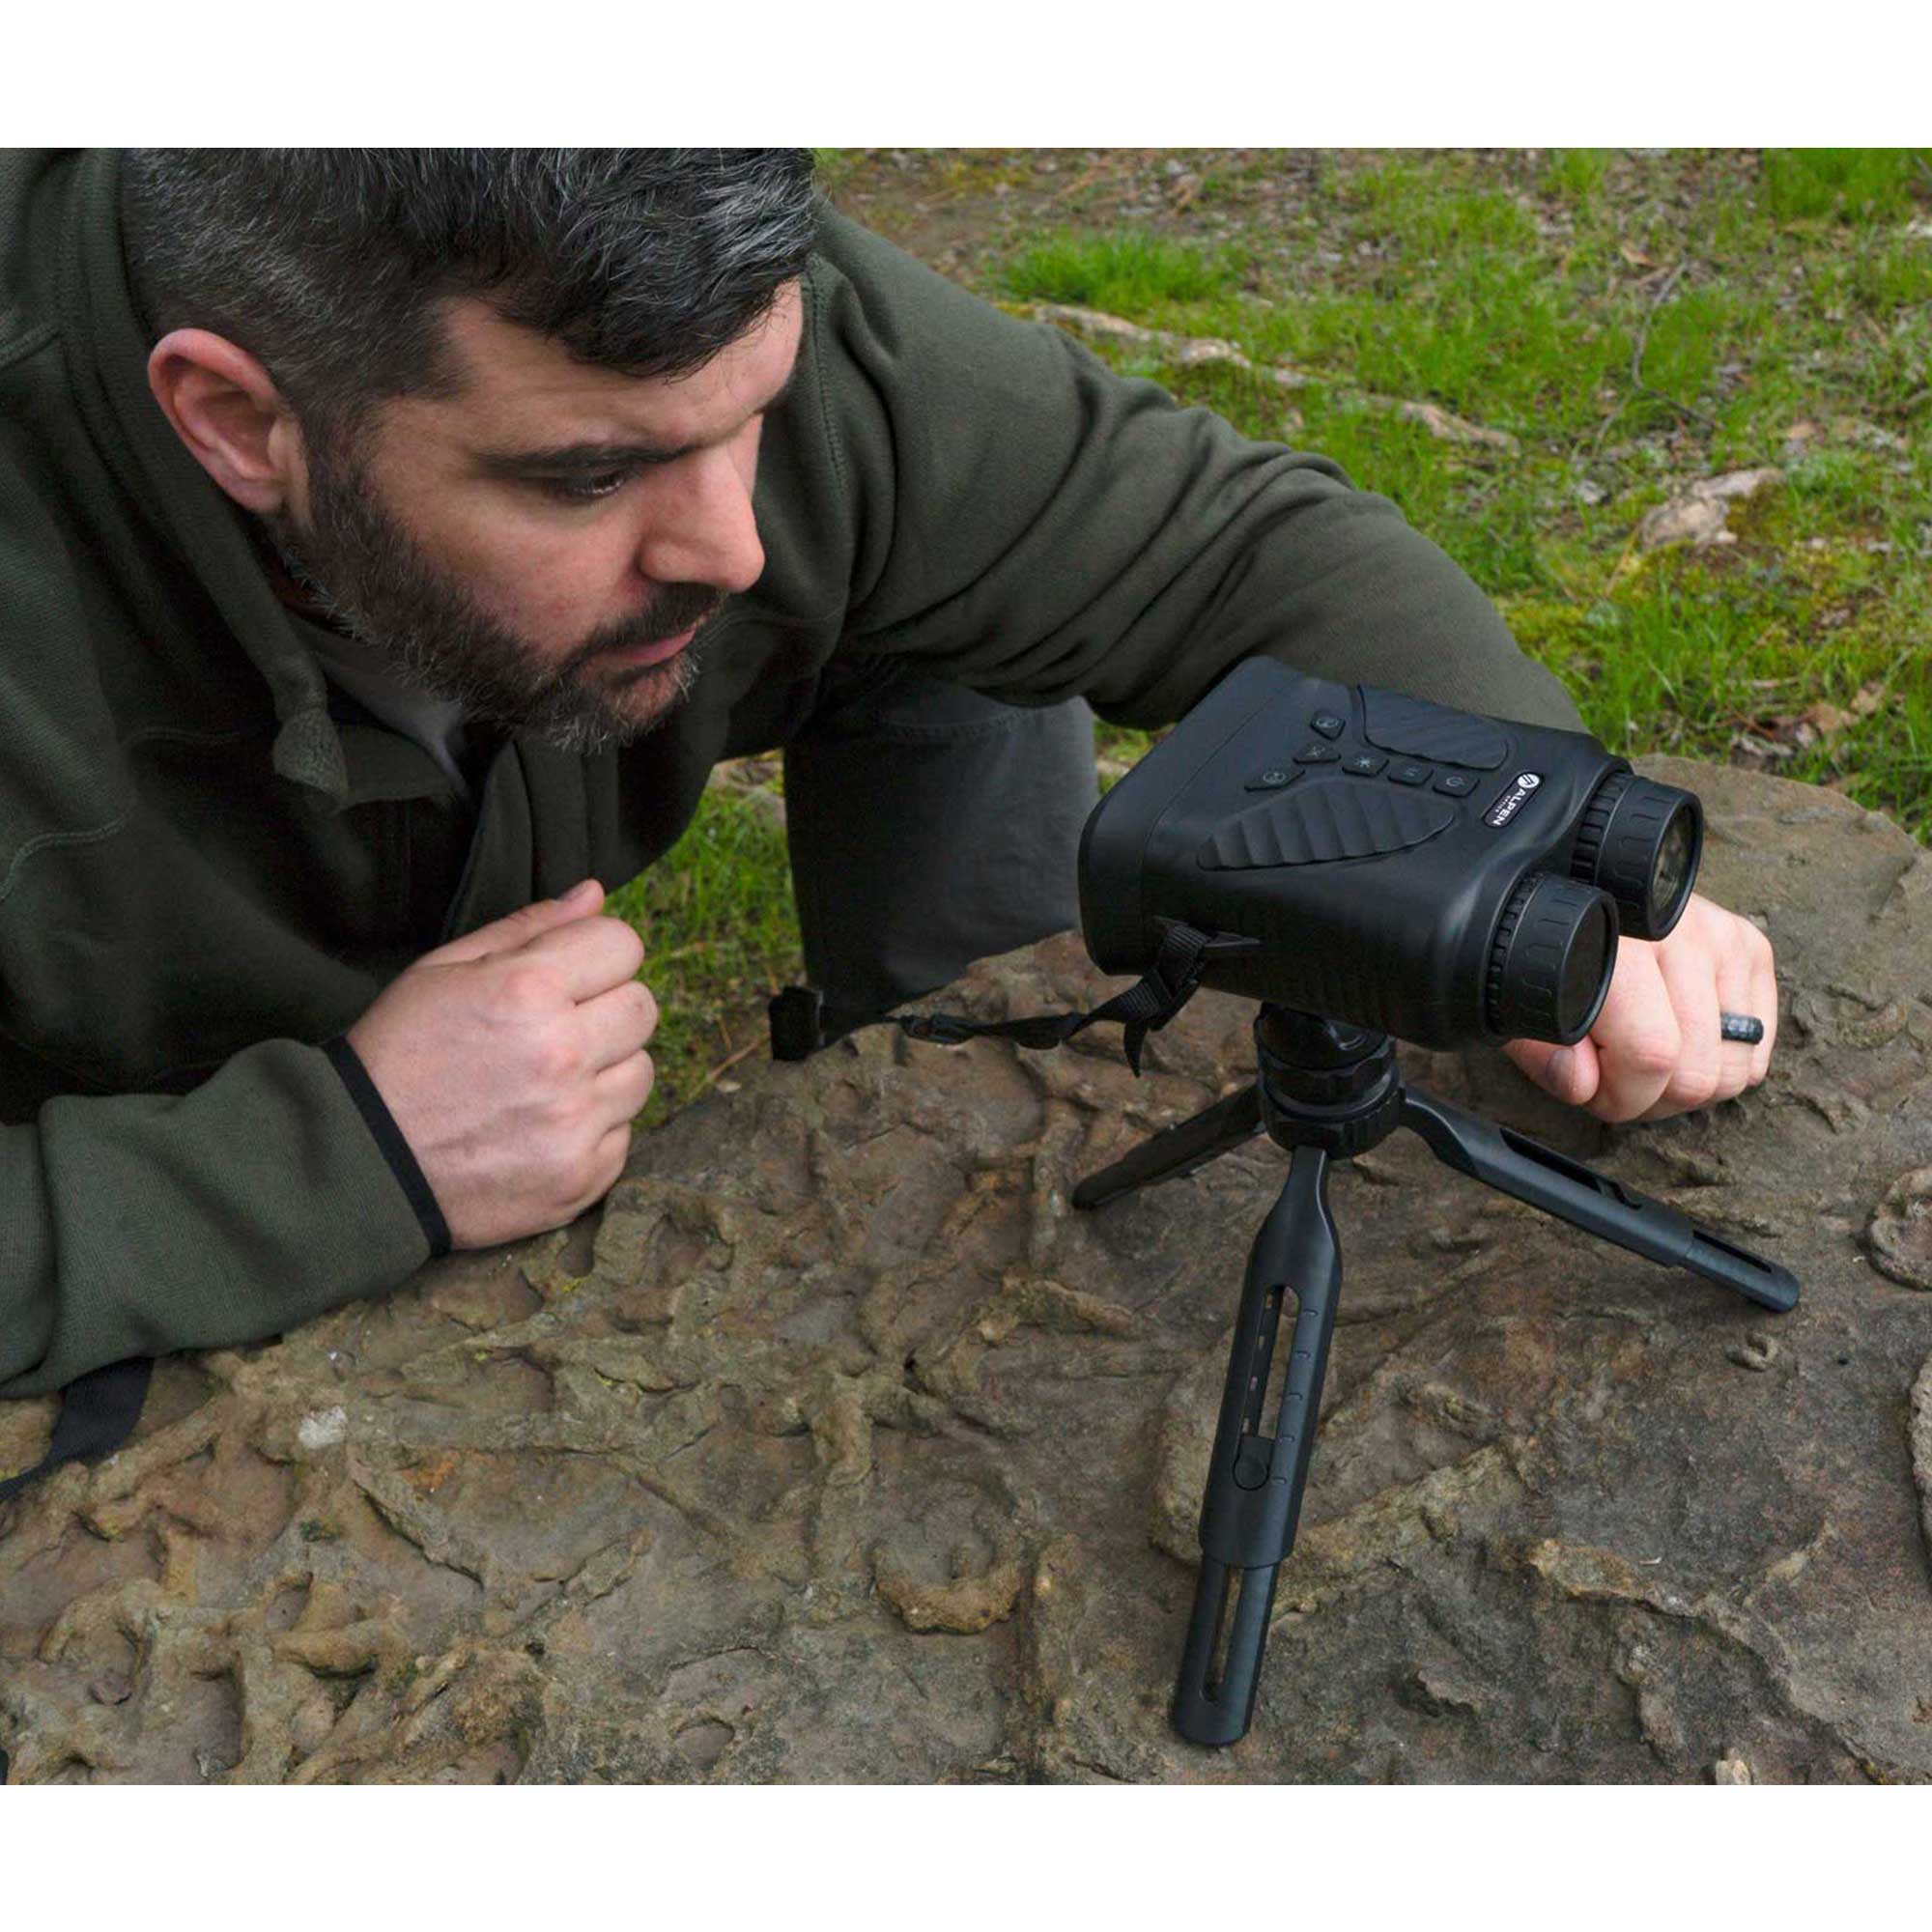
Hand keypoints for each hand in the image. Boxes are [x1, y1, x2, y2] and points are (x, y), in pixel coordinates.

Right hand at [346, 880, 658, 1248]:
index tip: (568, 976)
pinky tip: (541, 1126)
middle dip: (606, 1009)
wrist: (361, 1163)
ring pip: (642, 1072)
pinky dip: (593, 1129)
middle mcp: (563, 1053)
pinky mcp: (582, 1176)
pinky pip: (624, 1134)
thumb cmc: (398, 1056)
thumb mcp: (443, 972)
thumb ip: (528, 928)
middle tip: (553, 1030)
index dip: (595, 955)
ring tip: (546, 1081)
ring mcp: (576, 1121)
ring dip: (606, 1071)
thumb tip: (594, 894)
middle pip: (642, 1007)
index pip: (623, 945)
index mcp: (529, 989)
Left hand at [1502, 891, 1775, 1123]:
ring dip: (1691, 1085)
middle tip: (1619, 1076)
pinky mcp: (1750, 945)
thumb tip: (1583, 1084)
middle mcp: (1675, 930)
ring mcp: (1721, 935)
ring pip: (1737, 1070)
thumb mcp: (1522, 1011)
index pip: (1652, 1053)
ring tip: (1648, 1059)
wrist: (1574, 898)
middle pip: (1700, 1073)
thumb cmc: (1548, 967)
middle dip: (1654, 1098)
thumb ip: (1542, 1053)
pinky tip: (1683, 1041)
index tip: (1592, 1087)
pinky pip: (1759, 1050)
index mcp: (1610, 944)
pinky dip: (1722, 1064)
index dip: (1622, 1097)